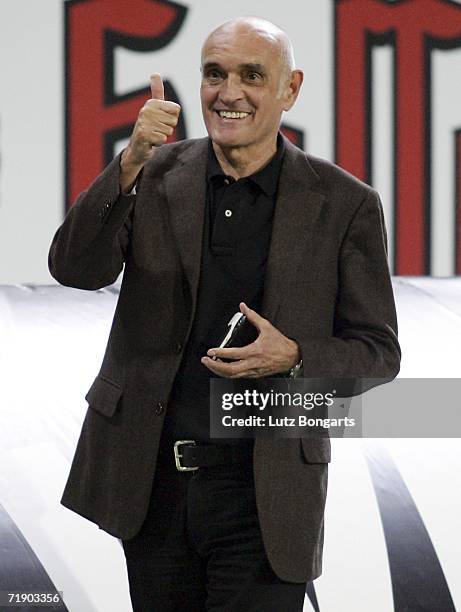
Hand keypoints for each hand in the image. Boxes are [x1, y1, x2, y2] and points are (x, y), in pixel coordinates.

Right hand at [120, 74, 180, 191]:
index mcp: (151, 103)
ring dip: (163, 136)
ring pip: (169, 131)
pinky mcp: (144, 135)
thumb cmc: (149, 127)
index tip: (161, 121)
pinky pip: (163, 140)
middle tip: (156, 130)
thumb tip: (155, 73)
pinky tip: (151, 142)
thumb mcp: (153, 109)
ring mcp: (144, 122)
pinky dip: (158, 143)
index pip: (176, 110)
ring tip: (153, 135)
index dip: (172, 119)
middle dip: (167, 128)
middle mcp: (146, 110)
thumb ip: (156, 92)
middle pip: (174, 121)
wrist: (137, 148)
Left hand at [201, 302, 300, 377]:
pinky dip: (228, 373)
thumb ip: (253, 316)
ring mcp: (253, 371)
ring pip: (232, 375)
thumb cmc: (280, 344)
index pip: (233, 354)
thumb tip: (243, 307)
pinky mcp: (254, 375)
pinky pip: (238, 376)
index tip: (211, 351)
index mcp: (254, 351)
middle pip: (229, 370)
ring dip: (219, 371)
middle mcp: (252, 364)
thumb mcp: (267, 327)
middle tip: (206, 360)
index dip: (219, 354)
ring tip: (211, 365)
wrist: (291, 357)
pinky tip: (223, 369)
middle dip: (215, 366)